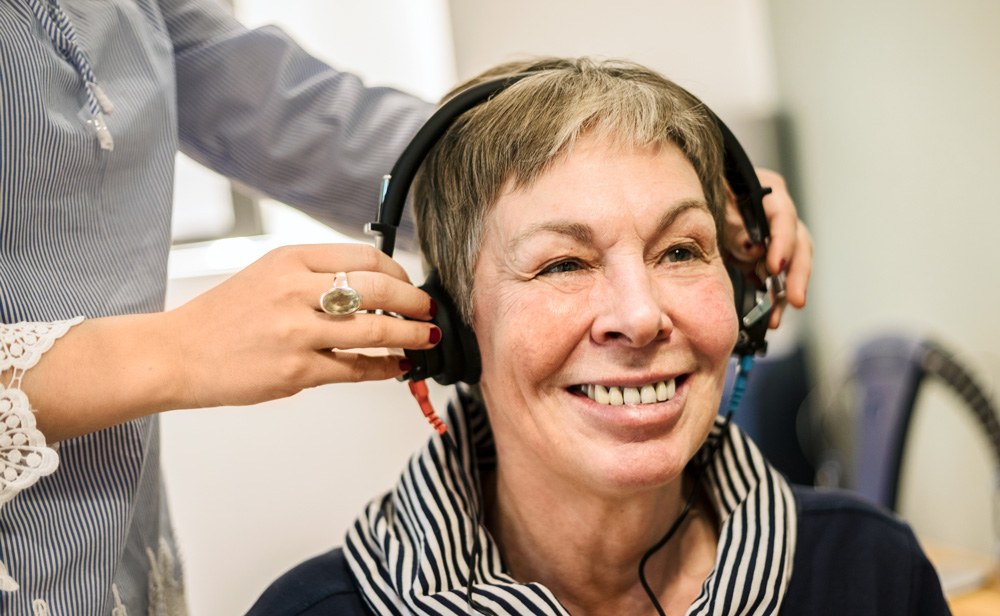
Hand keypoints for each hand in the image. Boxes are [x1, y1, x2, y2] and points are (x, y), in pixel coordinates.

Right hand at [166, 243, 436, 408]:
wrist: (176, 354)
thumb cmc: (222, 317)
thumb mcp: (266, 275)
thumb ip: (314, 276)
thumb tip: (371, 286)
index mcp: (290, 259)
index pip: (365, 256)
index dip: (398, 272)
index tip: (408, 284)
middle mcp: (295, 290)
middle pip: (379, 288)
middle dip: (415, 301)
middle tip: (429, 310)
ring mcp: (297, 332)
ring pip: (376, 329)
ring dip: (411, 336)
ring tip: (426, 339)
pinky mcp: (297, 370)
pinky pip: (356, 368)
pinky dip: (385, 367)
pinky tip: (397, 366)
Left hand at [723, 168, 811, 328]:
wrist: (696, 205)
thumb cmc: (707, 198)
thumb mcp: (715, 206)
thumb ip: (734, 225)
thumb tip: (754, 248)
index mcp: (767, 195)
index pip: (783, 216)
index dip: (782, 242)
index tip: (775, 267)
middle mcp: (778, 216)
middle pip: (798, 244)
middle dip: (796, 275)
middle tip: (795, 300)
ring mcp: (777, 238)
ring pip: (792, 266)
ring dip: (786, 294)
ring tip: (775, 317)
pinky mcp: (768, 258)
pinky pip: (778, 279)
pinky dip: (774, 298)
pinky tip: (770, 316)